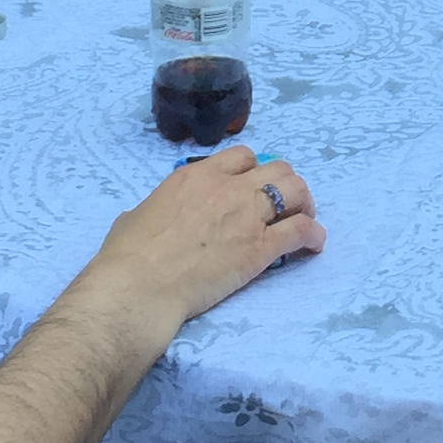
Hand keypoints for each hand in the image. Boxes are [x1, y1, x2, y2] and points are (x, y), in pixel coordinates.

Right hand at [86, 145, 324, 335]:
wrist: (139, 286)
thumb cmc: (128, 255)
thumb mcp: (137, 215)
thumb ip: (157, 207)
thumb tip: (153, 215)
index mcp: (196, 176)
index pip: (242, 156)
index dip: (253, 170)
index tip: (254, 186)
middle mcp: (227, 188)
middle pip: (277, 168)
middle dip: (286, 183)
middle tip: (286, 204)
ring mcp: (247, 216)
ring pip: (296, 191)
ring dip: (305, 203)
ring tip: (305, 218)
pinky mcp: (260, 248)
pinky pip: (301, 230)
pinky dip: (314, 235)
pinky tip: (314, 245)